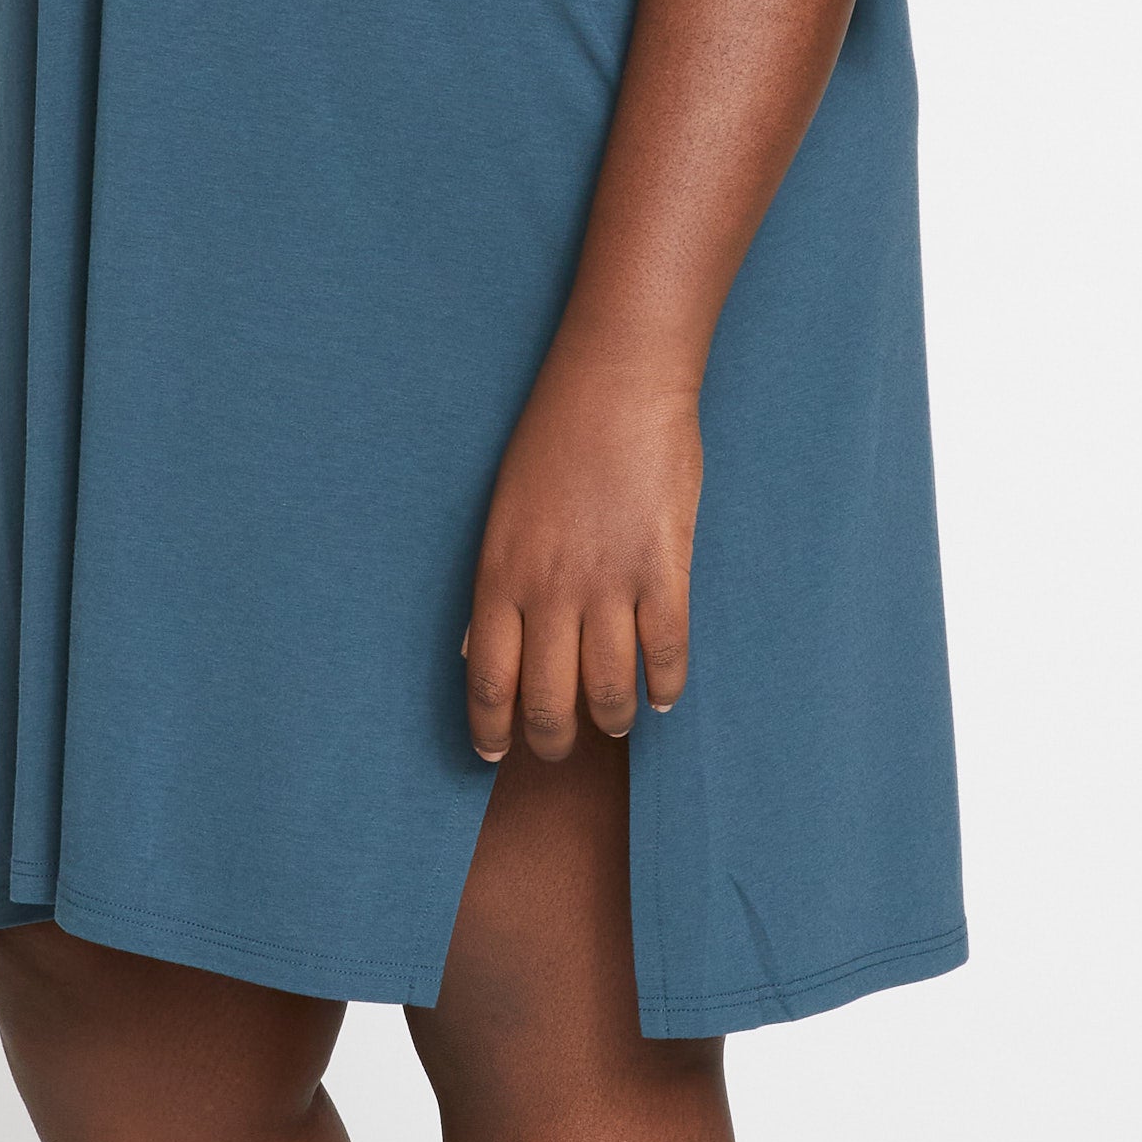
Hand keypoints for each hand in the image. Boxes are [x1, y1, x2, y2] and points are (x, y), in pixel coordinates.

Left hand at [463, 348, 698, 760]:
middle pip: (548, 700)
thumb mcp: (502, 516)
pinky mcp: (663, 568)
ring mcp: (609, 583)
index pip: (489, 681)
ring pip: (608, 687)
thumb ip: (495, 588)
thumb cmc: (553, 442)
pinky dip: (664, 686)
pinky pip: (665, 652)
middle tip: (559, 749)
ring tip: (615, 724)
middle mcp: (550, 590)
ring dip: (611, 718)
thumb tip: (476, 652)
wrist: (614, 385)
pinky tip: (661, 697)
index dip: (491, 729)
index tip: (492, 756)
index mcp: (501, 576)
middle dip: (552, 740)